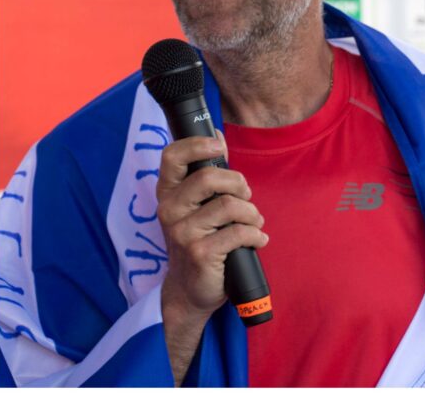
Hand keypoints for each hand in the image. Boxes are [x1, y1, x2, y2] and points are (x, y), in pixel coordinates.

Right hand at [156, 131, 266, 380]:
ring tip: (253, 224)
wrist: (190, 290)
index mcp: (167, 194)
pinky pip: (239, 232)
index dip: (198, 144)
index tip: (219, 146)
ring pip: (229, 205)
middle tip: (246, 196)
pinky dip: (256, 235)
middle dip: (239, 183)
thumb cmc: (198, 241)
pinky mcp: (200, 253)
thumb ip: (205, 175)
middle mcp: (169, 210)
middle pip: (208, 177)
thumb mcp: (195, 207)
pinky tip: (257, 241)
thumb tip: (217, 134)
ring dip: (252, 214)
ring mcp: (182, 232)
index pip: (172, 156)